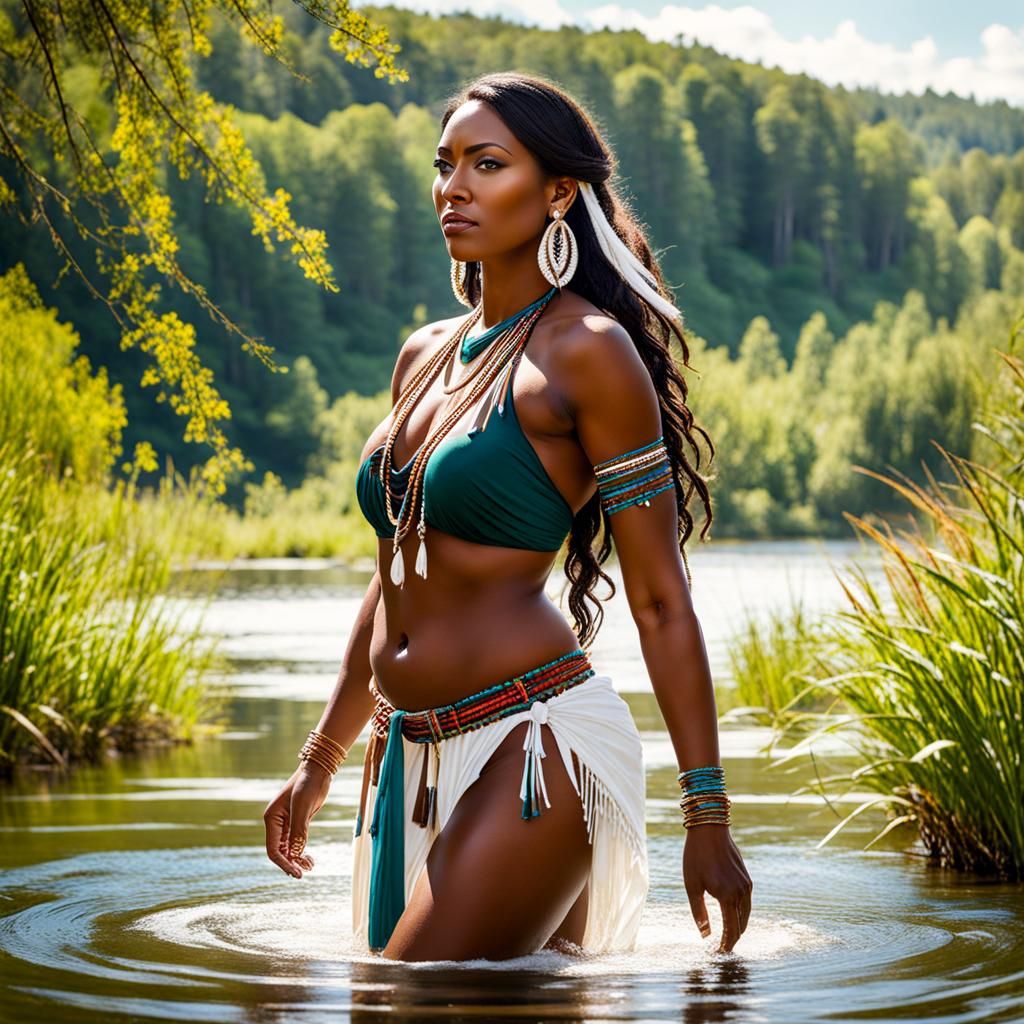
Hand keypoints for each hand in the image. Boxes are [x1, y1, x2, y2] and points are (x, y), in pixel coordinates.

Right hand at [263, 763, 331, 878]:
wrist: (318, 770)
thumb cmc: (308, 784)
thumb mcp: (303, 808)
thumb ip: (298, 830)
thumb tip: (296, 854)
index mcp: (271, 819)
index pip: (273, 849)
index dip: (283, 864)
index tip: (296, 873)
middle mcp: (276, 823)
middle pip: (280, 852)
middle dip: (291, 863)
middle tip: (305, 872)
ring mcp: (287, 823)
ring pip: (288, 849)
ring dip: (297, 859)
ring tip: (310, 866)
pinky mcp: (297, 822)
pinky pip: (296, 843)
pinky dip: (301, 852)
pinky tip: (310, 859)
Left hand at [683, 824, 751, 952]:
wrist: (709, 829)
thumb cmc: (696, 856)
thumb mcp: (692, 885)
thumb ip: (699, 912)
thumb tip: (706, 936)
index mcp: (727, 896)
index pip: (731, 931)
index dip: (726, 945)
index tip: (718, 954)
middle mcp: (741, 892)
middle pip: (741, 926)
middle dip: (732, 940)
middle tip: (721, 949)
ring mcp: (746, 885)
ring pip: (746, 915)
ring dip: (738, 928)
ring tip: (727, 937)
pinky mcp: (747, 878)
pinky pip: (747, 903)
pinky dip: (741, 914)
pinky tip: (732, 916)